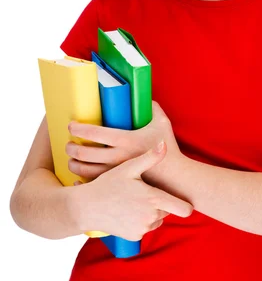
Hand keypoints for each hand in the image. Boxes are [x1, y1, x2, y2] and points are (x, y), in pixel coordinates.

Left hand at [66, 100, 181, 184]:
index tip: (71, 126)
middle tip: (68, 143)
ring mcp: (116, 173)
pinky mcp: (118, 184)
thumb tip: (143, 96)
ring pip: (85, 170)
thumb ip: (152, 107)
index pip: (94, 133)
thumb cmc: (168, 148)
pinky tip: (80, 174)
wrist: (175, 177)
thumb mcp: (162, 122)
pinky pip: (93, 183)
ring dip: (73, 164)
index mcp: (126, 140)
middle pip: (84, 153)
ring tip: (71, 159)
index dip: (78, 129)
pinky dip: (82, 179)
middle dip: (71, 147)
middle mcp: (118, 157)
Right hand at [73, 144, 193, 240]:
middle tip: (145, 191)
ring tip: (134, 199)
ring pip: (157, 219)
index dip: (185, 203)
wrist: (86, 208)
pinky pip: (145, 227)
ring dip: (151, 212)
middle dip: (161, 202)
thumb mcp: (128, 167)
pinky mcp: (134, 237)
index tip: (182, 197)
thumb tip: (164, 144)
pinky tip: (128, 210)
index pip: (184, 209)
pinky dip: (140, 220)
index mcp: (154, 200)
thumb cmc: (108, 185)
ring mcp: (143, 229)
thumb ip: (150, 157)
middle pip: (168, 211)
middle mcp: (151, 217)